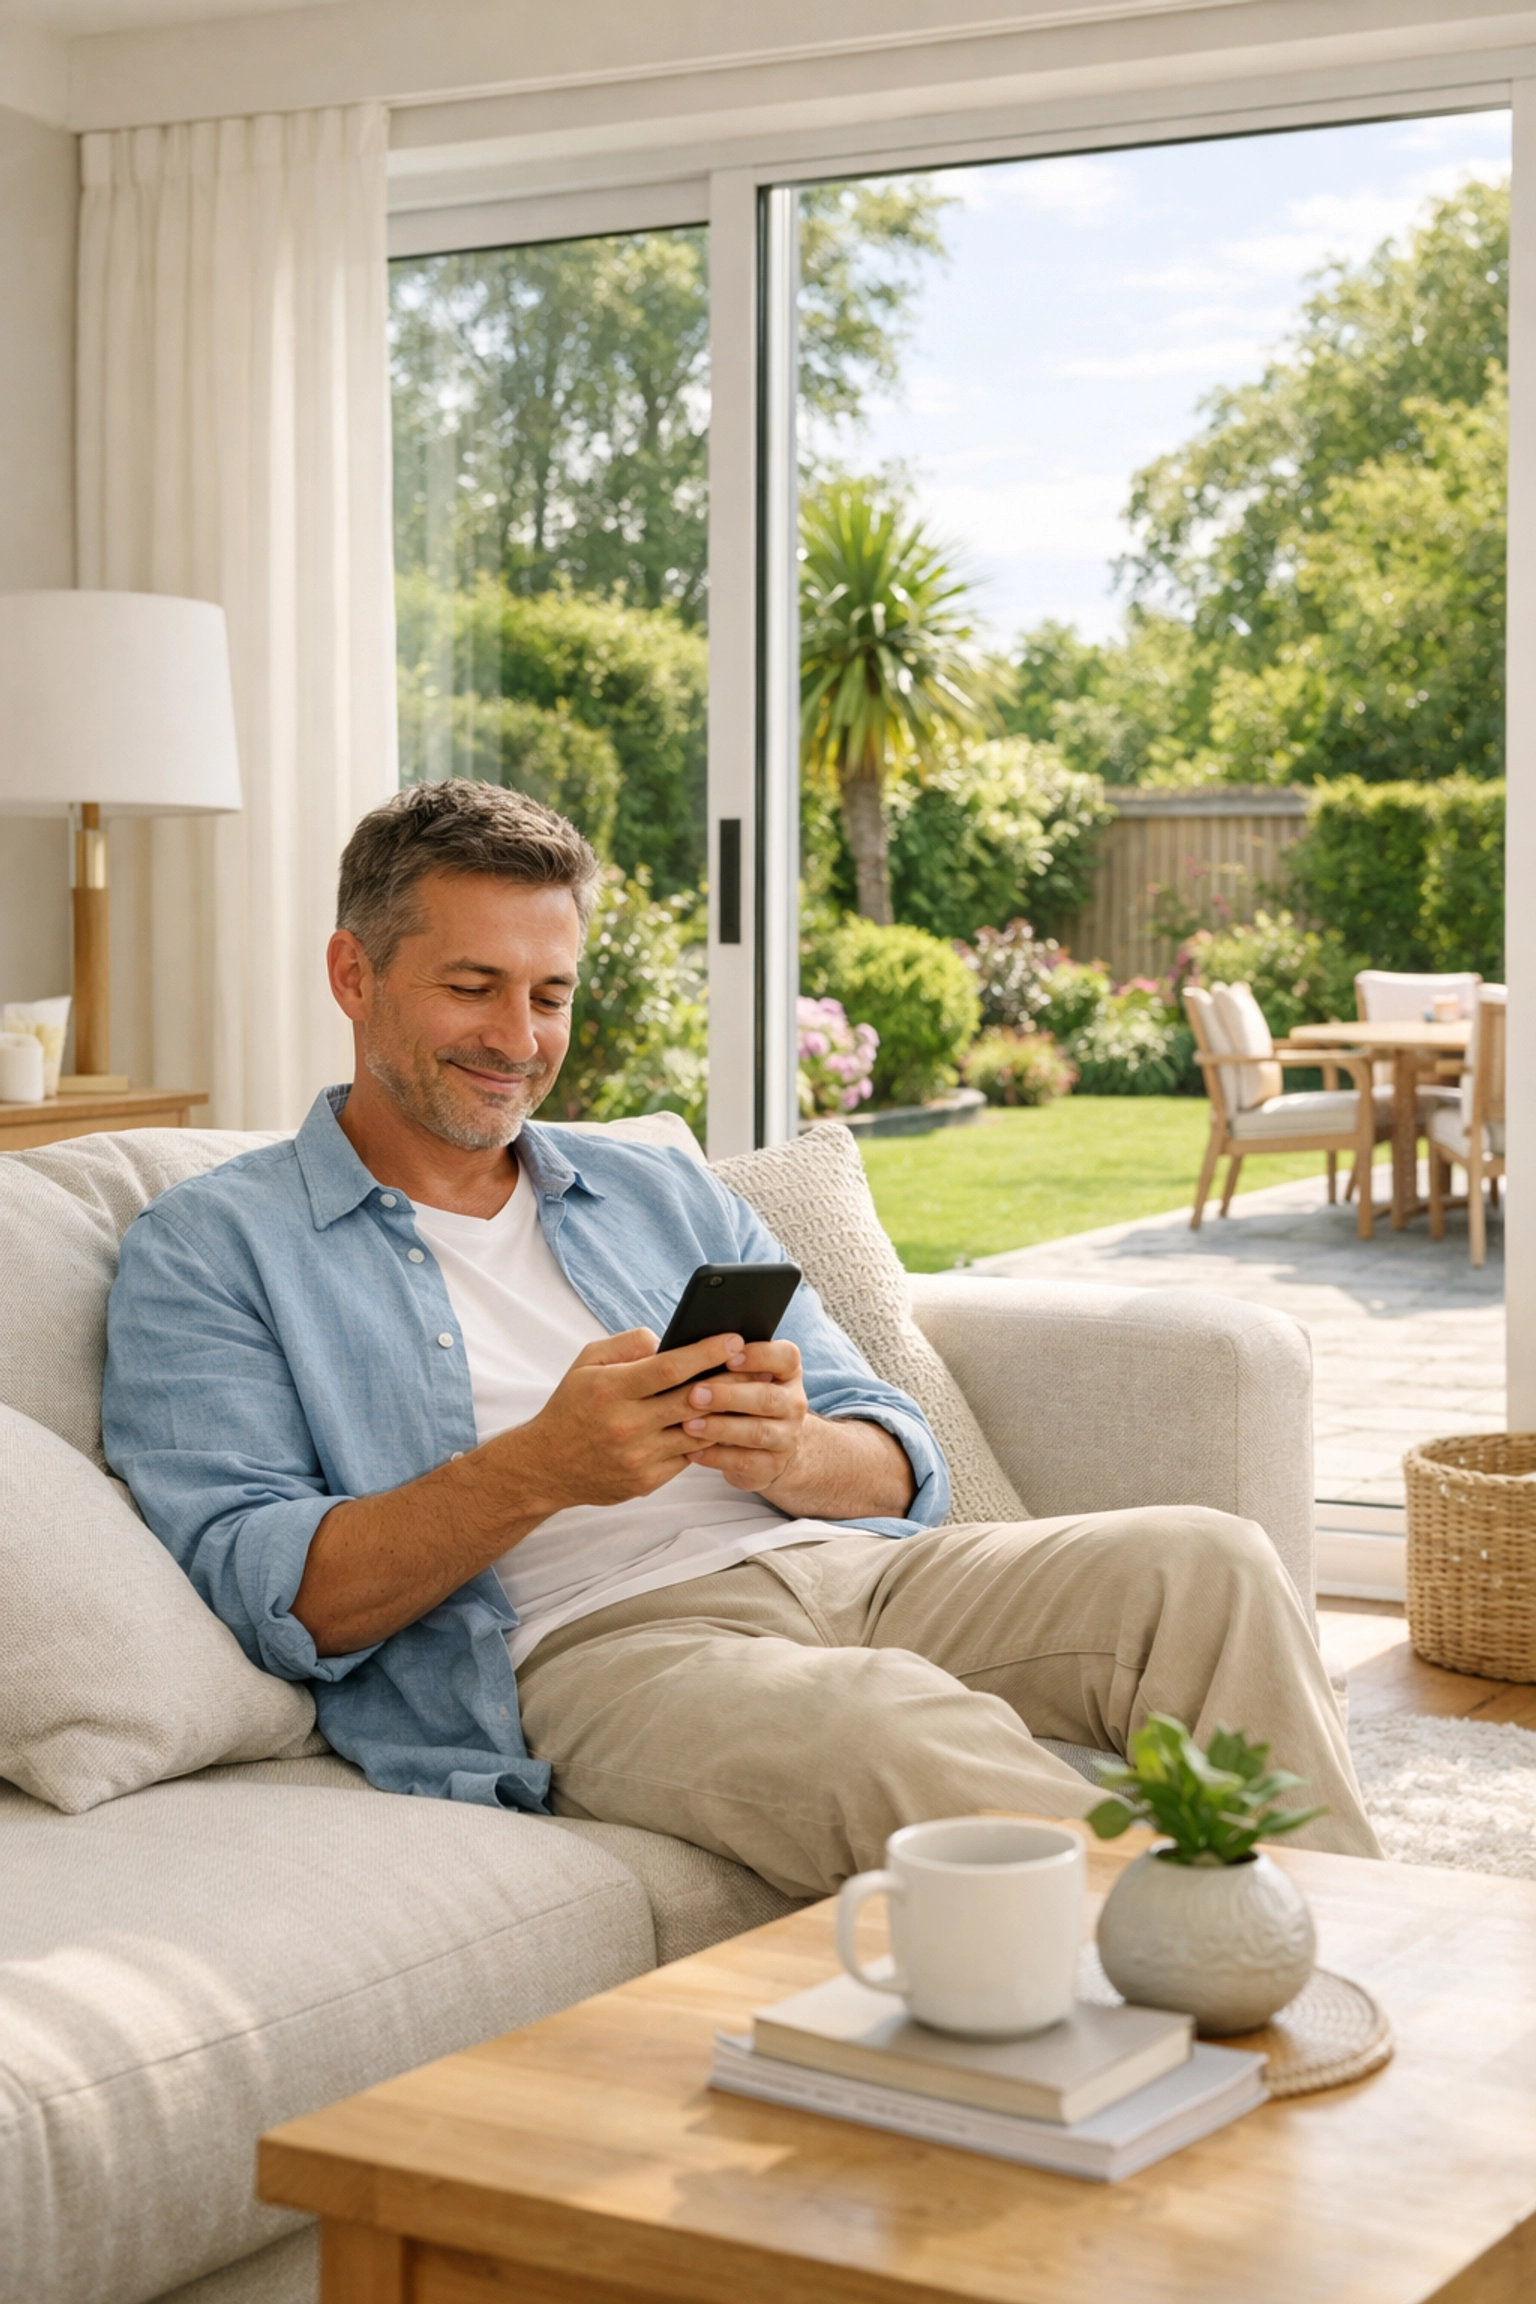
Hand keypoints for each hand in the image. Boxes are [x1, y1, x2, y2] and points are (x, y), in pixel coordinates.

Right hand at [504, 1327, 742, 1514]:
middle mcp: (626, 1424)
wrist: (545, 1466)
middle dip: (730, 1380)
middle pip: (692, 1400)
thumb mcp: (586, 1362)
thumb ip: (628, 1345)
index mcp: (611, 1390)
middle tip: (757, 1365)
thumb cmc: (572, 1406)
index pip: (669, 1367)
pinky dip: (706, 1439)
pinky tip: (722, 1423)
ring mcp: (638, 1457)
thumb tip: (667, 1340)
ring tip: (749, 1394)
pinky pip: (688, 1456)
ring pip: (697, 1432)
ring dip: (726, 1412)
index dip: (706, 1352)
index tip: (734, 1339)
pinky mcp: (646, 1481)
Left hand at [677, 1338, 809, 1495]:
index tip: (728, 1357)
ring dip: (720, 1427)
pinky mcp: (772, 1466)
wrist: (767, 1447)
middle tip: (694, 1394)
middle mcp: (793, 1403)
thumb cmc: (742, 1399)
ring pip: (757, 1432)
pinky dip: (716, 1456)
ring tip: (688, 1424)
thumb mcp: (740, 1375)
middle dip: (729, 1395)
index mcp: (787, 1372)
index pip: (785, 1356)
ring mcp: (786, 1437)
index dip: (759, 1356)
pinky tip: (691, 1450)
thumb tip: (669, 1345)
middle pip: (768, 1397)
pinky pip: (745, 1462)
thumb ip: (717, 1358)